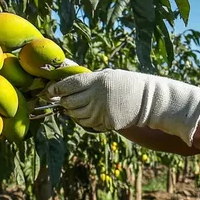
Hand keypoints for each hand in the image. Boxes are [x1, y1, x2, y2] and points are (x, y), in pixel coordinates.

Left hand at [44, 68, 199, 145]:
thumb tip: (66, 82)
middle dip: (62, 102)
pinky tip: (91, 114)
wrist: (151, 100)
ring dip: (73, 112)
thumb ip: (89, 80)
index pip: (68, 85)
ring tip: (79, 107)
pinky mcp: (107, 122)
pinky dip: (85, 120)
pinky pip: (87, 124)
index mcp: (96, 80)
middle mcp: (97, 95)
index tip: (48, 92)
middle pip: (69, 102)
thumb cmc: (128, 85)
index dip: (55, 89)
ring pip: (76, 115)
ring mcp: (101, 110)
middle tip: (59, 101)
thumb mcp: (109, 76)